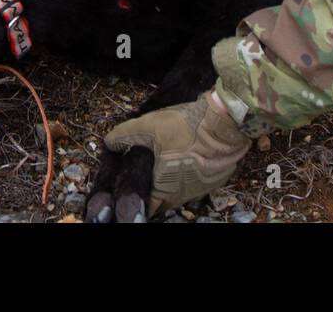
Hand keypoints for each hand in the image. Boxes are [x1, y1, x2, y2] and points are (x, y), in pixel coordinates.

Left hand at [104, 91, 250, 214]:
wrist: (223, 124)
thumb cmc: (183, 128)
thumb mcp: (146, 126)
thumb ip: (123, 135)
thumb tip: (109, 143)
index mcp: (164, 189)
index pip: (146, 207)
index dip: (138, 199)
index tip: (132, 189)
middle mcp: (182, 195)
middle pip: (163, 200)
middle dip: (155, 190)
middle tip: (149, 171)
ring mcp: (201, 189)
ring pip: (180, 190)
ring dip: (173, 181)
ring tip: (168, 161)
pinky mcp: (215, 180)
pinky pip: (196, 181)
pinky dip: (190, 173)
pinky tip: (188, 156)